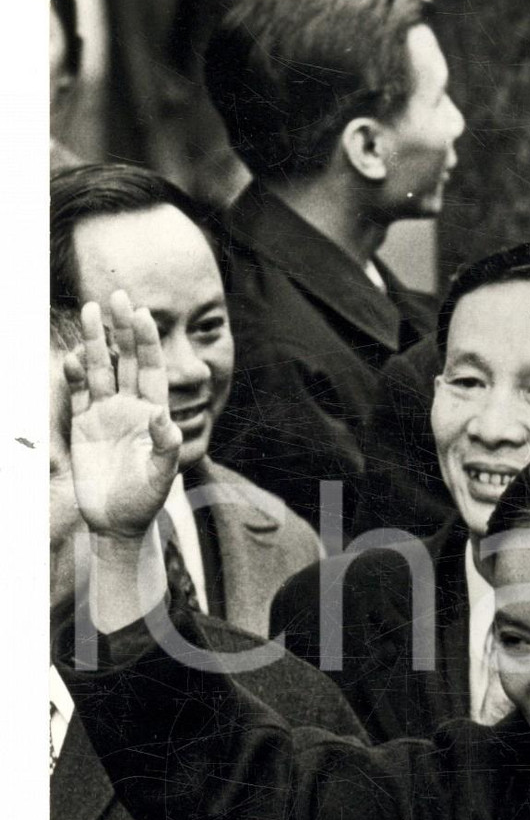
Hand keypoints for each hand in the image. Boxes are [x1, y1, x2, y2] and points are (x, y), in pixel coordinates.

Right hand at [64, 292, 181, 537]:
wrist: (117, 523)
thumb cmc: (145, 501)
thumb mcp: (161, 477)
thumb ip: (165, 448)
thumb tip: (165, 417)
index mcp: (154, 414)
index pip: (152, 370)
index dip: (148, 343)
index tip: (143, 313)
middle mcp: (131, 408)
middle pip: (126, 360)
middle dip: (122, 329)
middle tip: (117, 295)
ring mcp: (106, 415)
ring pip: (100, 369)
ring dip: (94, 342)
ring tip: (90, 309)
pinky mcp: (84, 425)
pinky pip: (79, 393)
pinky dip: (75, 374)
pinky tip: (73, 356)